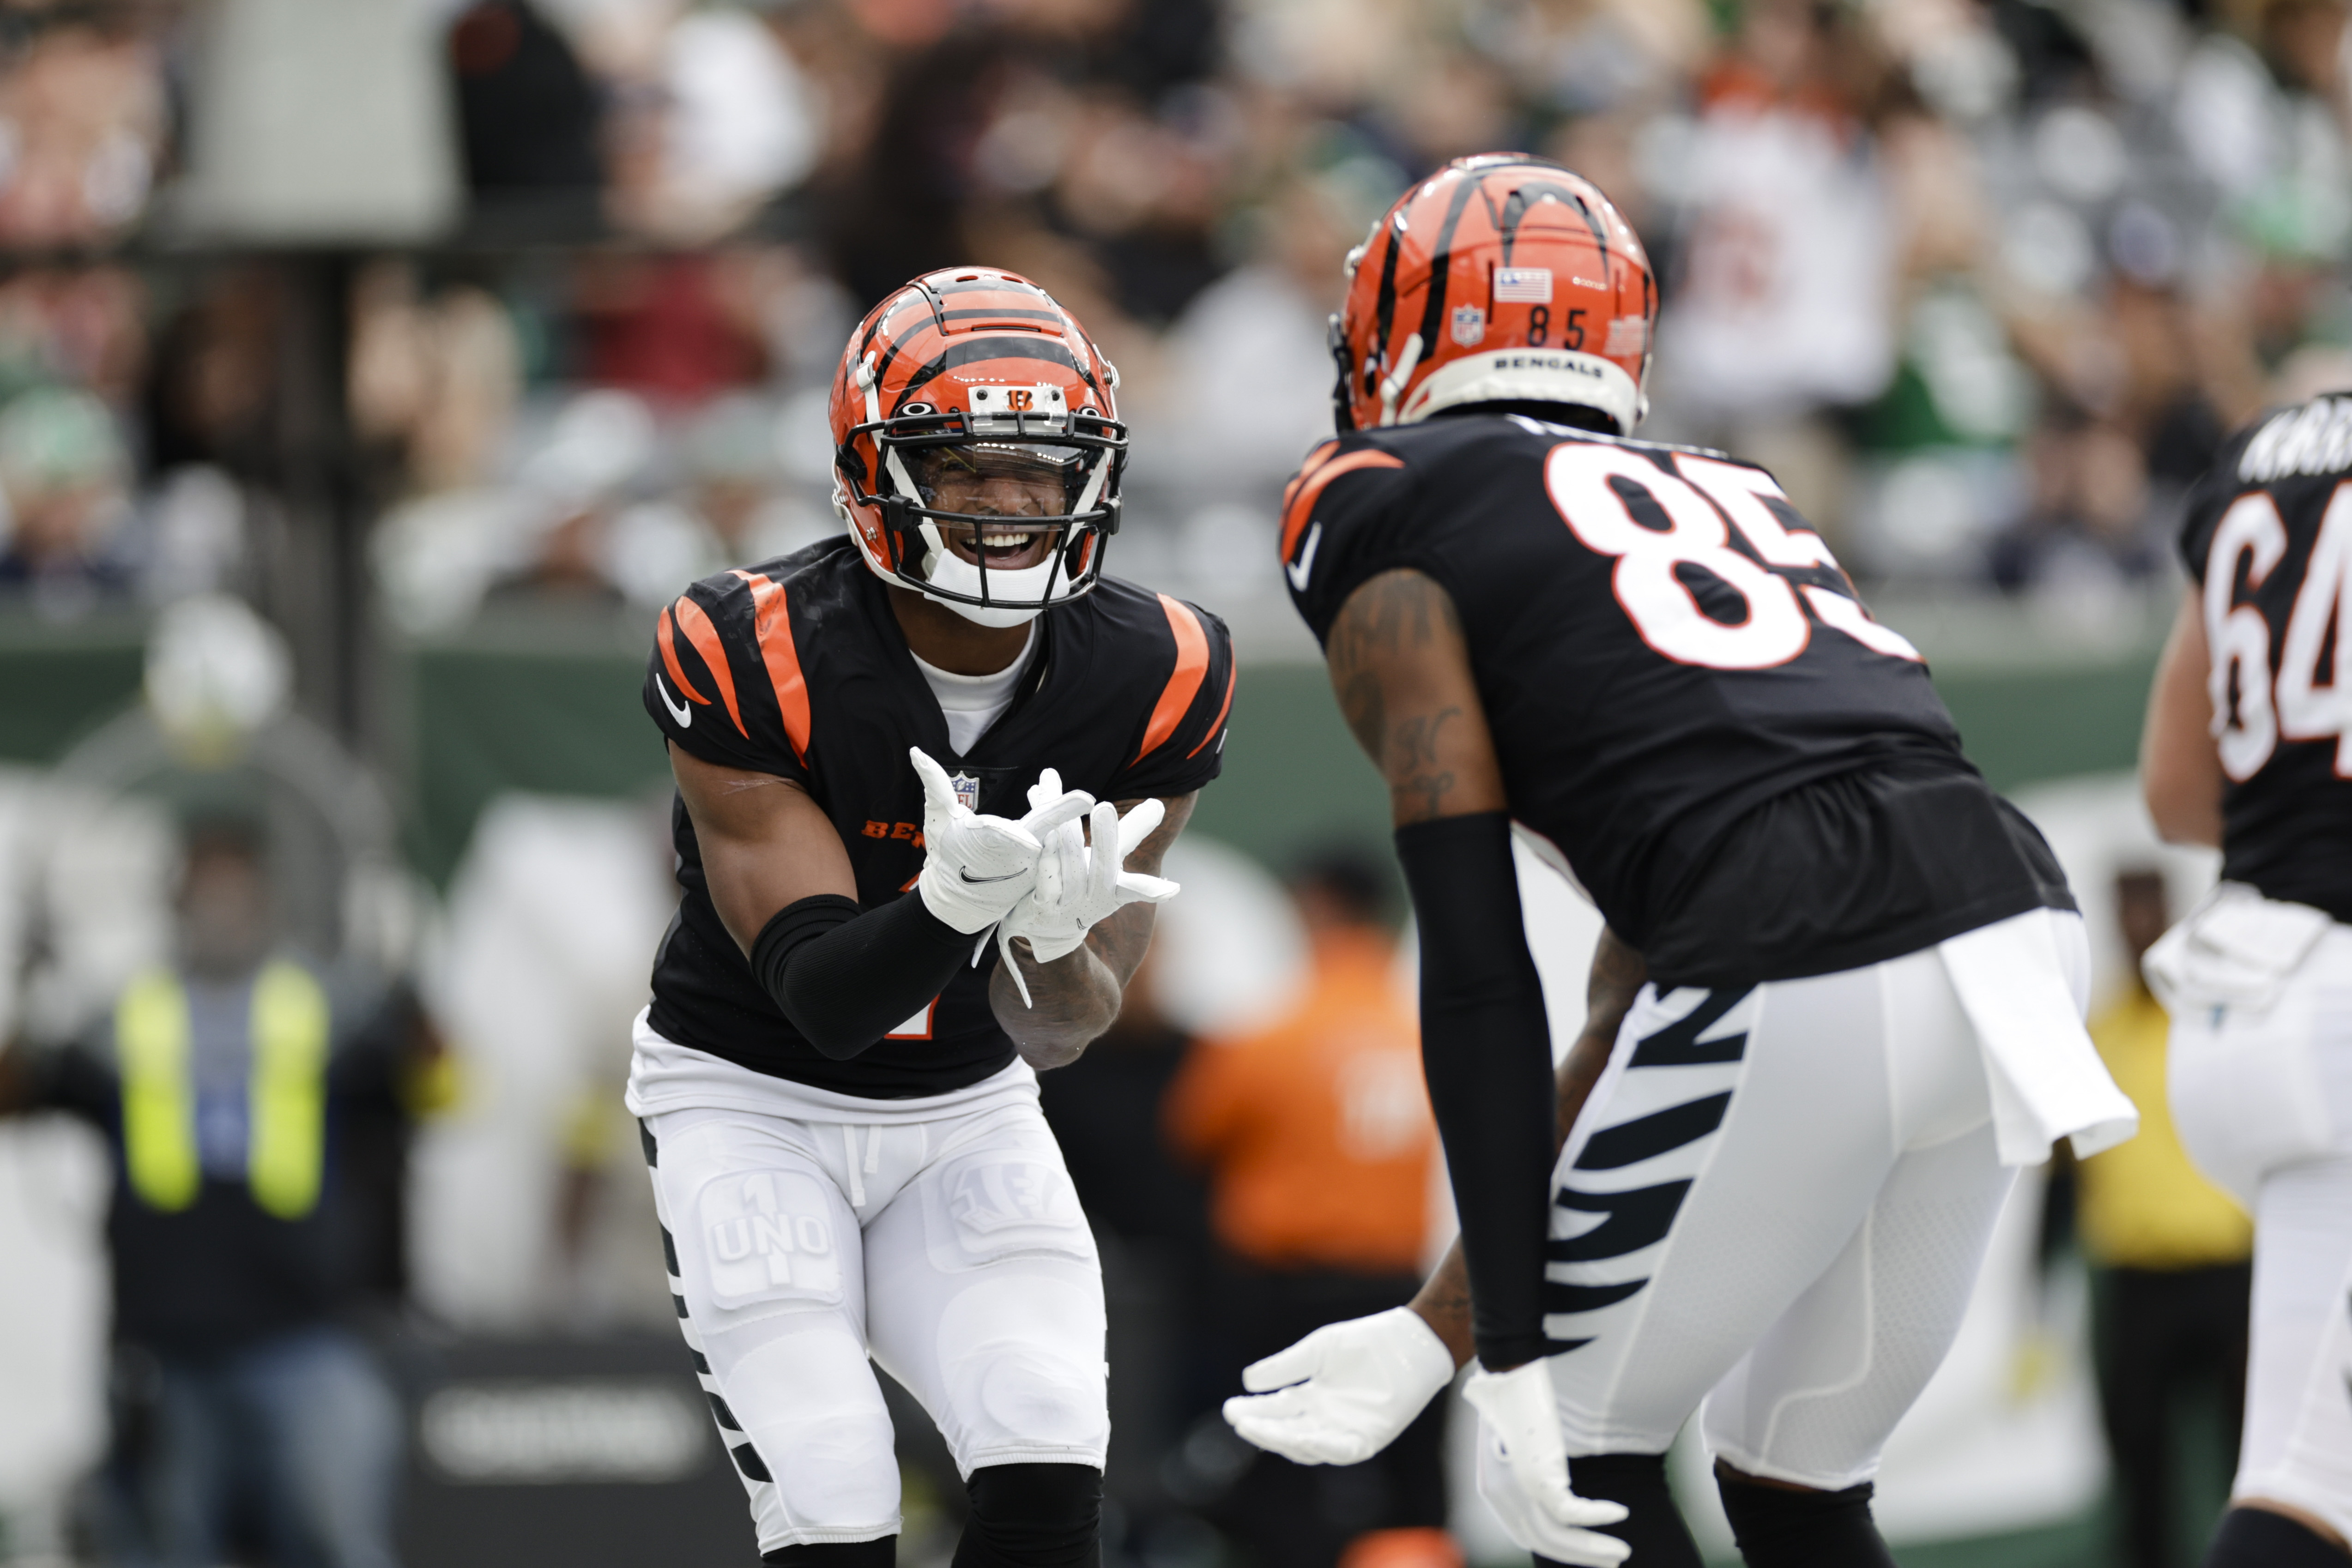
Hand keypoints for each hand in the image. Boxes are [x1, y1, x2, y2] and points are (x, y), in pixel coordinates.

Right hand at [910, 748, 1091, 934]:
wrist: (960, 899)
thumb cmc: (946, 855)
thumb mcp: (938, 819)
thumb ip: (934, 785)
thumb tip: (916, 750)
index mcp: (990, 845)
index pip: (1005, 835)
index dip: (1016, 836)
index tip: (1030, 836)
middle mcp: (1016, 858)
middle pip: (1041, 830)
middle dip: (1061, 813)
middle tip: (1087, 798)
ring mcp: (1033, 867)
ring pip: (1055, 836)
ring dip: (1065, 815)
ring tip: (1079, 796)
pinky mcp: (1043, 871)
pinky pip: (1059, 846)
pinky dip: (1064, 827)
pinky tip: (1076, 806)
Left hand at [993, 774, 1178, 1003]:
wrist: (1047, 927)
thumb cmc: (1084, 884)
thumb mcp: (1109, 861)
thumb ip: (1131, 832)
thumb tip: (1157, 804)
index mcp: (1115, 890)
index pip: (1136, 887)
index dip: (1154, 889)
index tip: (1173, 890)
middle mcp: (1094, 901)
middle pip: (1103, 866)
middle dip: (1104, 836)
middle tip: (1105, 808)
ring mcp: (1068, 906)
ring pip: (1069, 863)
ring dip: (1064, 830)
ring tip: (1064, 803)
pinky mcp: (1041, 906)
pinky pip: (1045, 878)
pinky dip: (1046, 856)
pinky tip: (1046, 834)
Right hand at [1221, 1307, 1455, 1464]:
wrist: (1407, 1342)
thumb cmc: (1364, 1342)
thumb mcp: (1318, 1350)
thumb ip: (1286, 1367)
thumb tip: (1247, 1381)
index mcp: (1313, 1398)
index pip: (1277, 1411)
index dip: (1253, 1411)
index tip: (1230, 1408)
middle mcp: (1326, 1418)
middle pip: (1288, 1431)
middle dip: (1262, 1428)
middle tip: (1239, 1421)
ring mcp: (1347, 1429)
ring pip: (1310, 1445)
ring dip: (1285, 1439)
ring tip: (1262, 1428)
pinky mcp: (1370, 1437)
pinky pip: (1344, 1449)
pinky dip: (1325, 1446)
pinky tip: (1306, 1436)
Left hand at [1462, 1360, 1628, 1565]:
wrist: (1505, 1371)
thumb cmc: (1513, 1398)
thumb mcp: (1517, 1443)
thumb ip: (1530, 1469)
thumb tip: (1555, 1483)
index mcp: (1493, 1490)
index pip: (1528, 1535)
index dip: (1560, 1548)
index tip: (1587, 1552)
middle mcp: (1501, 1496)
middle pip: (1545, 1543)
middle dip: (1582, 1556)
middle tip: (1612, 1562)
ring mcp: (1518, 1489)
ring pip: (1558, 1537)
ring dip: (1594, 1548)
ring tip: (1621, 1551)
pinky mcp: (1536, 1477)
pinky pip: (1571, 1513)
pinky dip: (1598, 1517)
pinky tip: (1619, 1512)